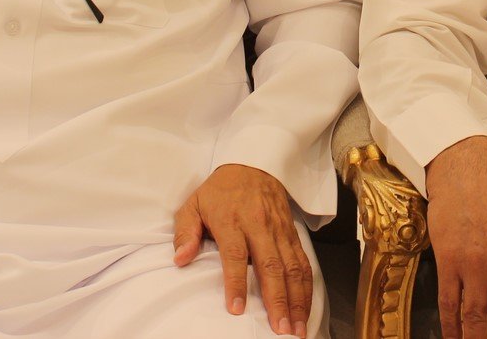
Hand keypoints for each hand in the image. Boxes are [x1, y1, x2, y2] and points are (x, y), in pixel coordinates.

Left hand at [172, 163, 310, 336]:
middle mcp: (259, 225)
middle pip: (271, 265)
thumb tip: (180, 259)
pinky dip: (306, 287)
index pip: (235, 254)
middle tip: (279, 329)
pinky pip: (303, 262)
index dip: (236, 282)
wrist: (253, 163)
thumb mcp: (194, 204)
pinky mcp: (292, 232)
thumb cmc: (220, 191)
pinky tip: (305, 308)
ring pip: (292, 267)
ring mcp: (279, 229)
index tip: (236, 309)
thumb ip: (185, 232)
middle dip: (277, 300)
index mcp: (232, 219)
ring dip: (297, 300)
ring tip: (297, 328)